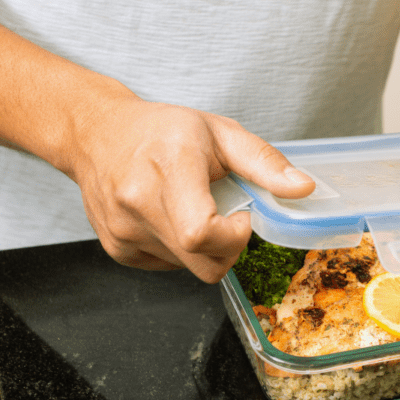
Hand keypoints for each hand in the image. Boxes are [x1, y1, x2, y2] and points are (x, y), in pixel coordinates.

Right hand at [66, 98, 314, 282]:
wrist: (96, 134)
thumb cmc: (160, 130)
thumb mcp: (220, 133)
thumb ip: (264, 162)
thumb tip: (303, 188)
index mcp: (168, 168)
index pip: (202, 233)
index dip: (234, 236)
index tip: (241, 215)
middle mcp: (138, 204)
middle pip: (203, 264)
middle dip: (228, 248)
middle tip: (225, 214)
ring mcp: (123, 231)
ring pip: (189, 269)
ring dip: (204, 248)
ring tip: (192, 208)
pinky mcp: (117, 249)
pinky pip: (169, 267)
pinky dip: (181, 250)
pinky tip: (172, 218)